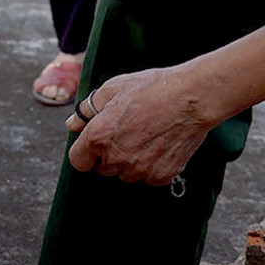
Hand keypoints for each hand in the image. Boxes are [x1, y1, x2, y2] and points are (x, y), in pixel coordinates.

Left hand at [63, 66, 216, 184]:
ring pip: (126, 173)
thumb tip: (73, 124)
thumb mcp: (112, 89)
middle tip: (126, 132)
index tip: (95, 143)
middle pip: (102, 168)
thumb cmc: (151, 88)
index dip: (85, 151)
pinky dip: (152, 165)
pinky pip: (148, 177)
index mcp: (98, 137)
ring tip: (146, 135)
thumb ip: (88, 110)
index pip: (78, 161)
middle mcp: (116, 158)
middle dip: (108, 154)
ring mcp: (140, 170)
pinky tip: (160, 144)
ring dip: (130, 161)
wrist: (192, 97)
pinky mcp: (161, 176)